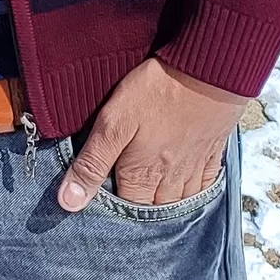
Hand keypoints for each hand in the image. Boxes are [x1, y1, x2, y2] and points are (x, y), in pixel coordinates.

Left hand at [56, 57, 246, 210]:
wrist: (209, 69)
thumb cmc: (158, 92)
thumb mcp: (113, 123)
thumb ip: (92, 163)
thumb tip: (68, 202)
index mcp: (142, 175)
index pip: (125, 209)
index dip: (112, 208)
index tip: (102, 203)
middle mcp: (170, 178)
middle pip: (153, 209)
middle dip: (139, 209)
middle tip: (127, 198)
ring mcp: (194, 166)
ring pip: (179, 201)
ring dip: (165, 204)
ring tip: (152, 199)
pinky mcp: (211, 151)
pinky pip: (204, 185)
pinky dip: (194, 193)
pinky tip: (187, 189)